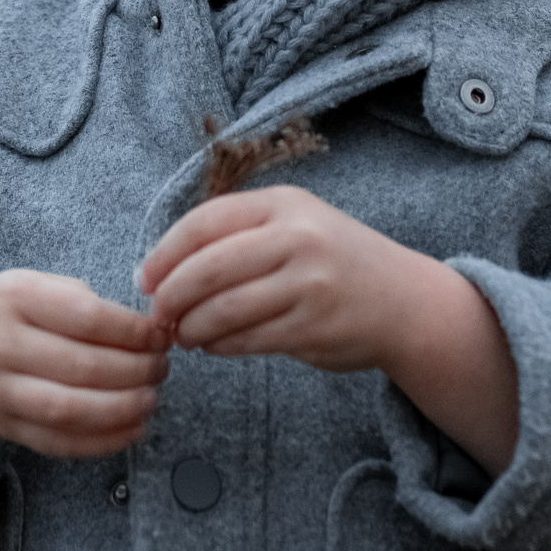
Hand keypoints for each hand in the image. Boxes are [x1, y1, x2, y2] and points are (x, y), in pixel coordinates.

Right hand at [0, 270, 168, 470]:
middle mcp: (0, 345)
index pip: (88, 318)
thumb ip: (83, 301)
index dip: (135, 333)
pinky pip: (58, 443)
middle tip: (161, 368)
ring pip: (70, 411)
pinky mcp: (3, 428)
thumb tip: (147, 331)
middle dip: (137, 371)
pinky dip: (102, 442)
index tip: (161, 337)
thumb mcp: (33, 285)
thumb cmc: (4, 314)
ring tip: (151, 400)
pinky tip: (132, 429)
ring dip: (123, 410)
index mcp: (14, 298)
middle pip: (84, 367)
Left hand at [137, 186, 437, 372]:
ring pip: (224, 309)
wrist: (406, 303)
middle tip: (157, 315)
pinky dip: (221, 346)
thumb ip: (237, 236)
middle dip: (171, 296)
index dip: (164, 253)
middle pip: (207, 267)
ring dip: (192, 327)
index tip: (145, 278)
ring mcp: (309, 283)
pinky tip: (214, 346)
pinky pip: (248, 339)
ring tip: (184, 335)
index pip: (204, 222)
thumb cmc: (334, 264)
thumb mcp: (294, 226)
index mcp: (284, 204)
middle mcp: (298, 238)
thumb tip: (160, 269)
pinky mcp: (313, 327)